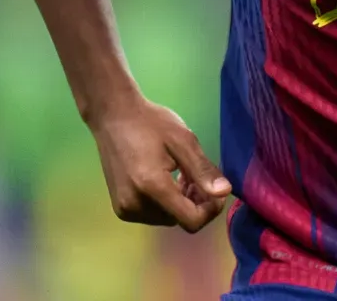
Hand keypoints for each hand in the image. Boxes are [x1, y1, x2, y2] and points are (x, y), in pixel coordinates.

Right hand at [88, 99, 231, 231]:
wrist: (112, 115)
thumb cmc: (149, 122)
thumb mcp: (182, 140)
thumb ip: (203, 169)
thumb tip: (225, 192)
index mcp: (152, 186)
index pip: (191, 220)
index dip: (210, 209)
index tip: (214, 189)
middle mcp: (135, 204)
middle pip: (180, 220)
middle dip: (195, 202)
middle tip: (195, 175)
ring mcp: (125, 208)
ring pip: (168, 219)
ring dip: (180, 203)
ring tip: (179, 175)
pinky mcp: (120, 207)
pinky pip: (153, 214)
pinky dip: (164, 203)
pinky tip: (163, 180)